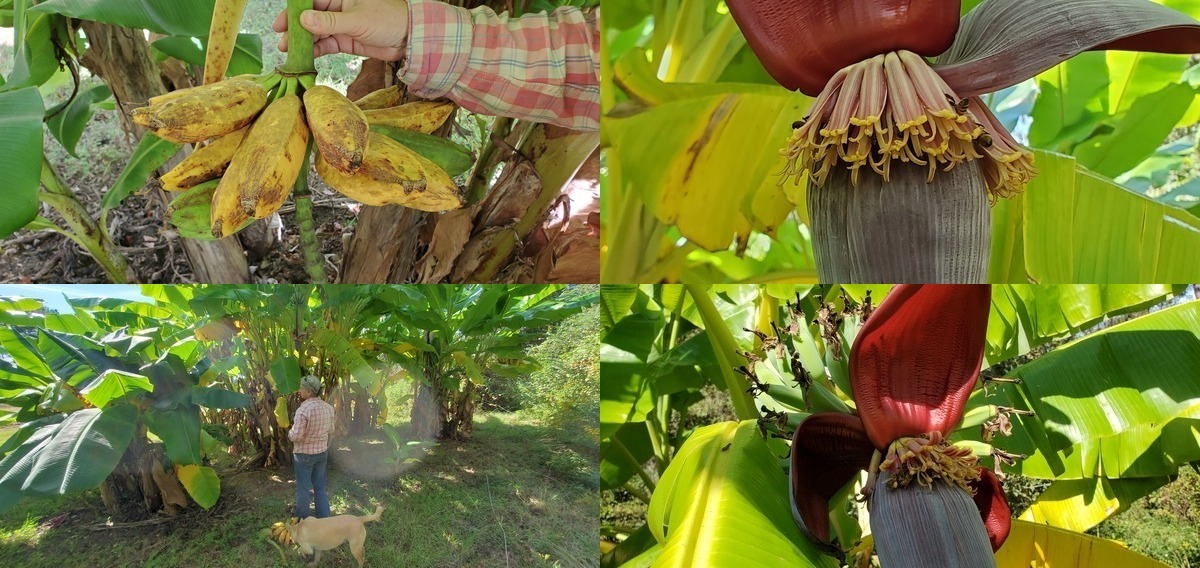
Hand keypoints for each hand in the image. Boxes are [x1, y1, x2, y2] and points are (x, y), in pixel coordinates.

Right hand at [274, 0, 410, 60]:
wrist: (410, 38)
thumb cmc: (388, 19)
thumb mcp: (357, 20)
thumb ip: (330, 22)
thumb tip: (304, 19)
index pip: (311, 1)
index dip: (294, 12)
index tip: (281, 24)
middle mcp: (338, 8)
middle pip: (310, 18)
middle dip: (296, 30)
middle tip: (283, 42)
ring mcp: (341, 25)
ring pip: (317, 32)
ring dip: (304, 42)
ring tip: (290, 53)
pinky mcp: (346, 40)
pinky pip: (327, 44)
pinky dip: (316, 50)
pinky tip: (306, 57)